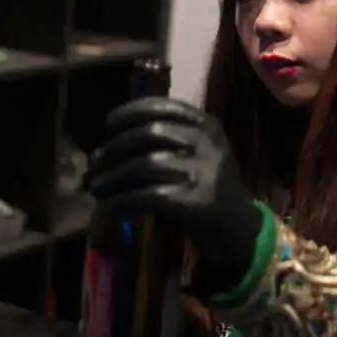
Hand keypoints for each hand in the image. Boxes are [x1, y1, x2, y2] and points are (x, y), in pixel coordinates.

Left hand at [86, 98, 260, 289]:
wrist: (239, 230)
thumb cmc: (206, 189)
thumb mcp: (197, 155)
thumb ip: (166, 142)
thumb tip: (109, 145)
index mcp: (208, 126)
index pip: (165, 106)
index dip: (132, 111)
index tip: (109, 123)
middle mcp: (209, 143)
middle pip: (150, 132)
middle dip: (116, 146)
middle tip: (96, 162)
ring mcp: (205, 172)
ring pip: (146, 165)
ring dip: (114, 177)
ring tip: (97, 188)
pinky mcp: (198, 202)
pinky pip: (149, 196)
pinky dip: (124, 202)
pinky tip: (111, 208)